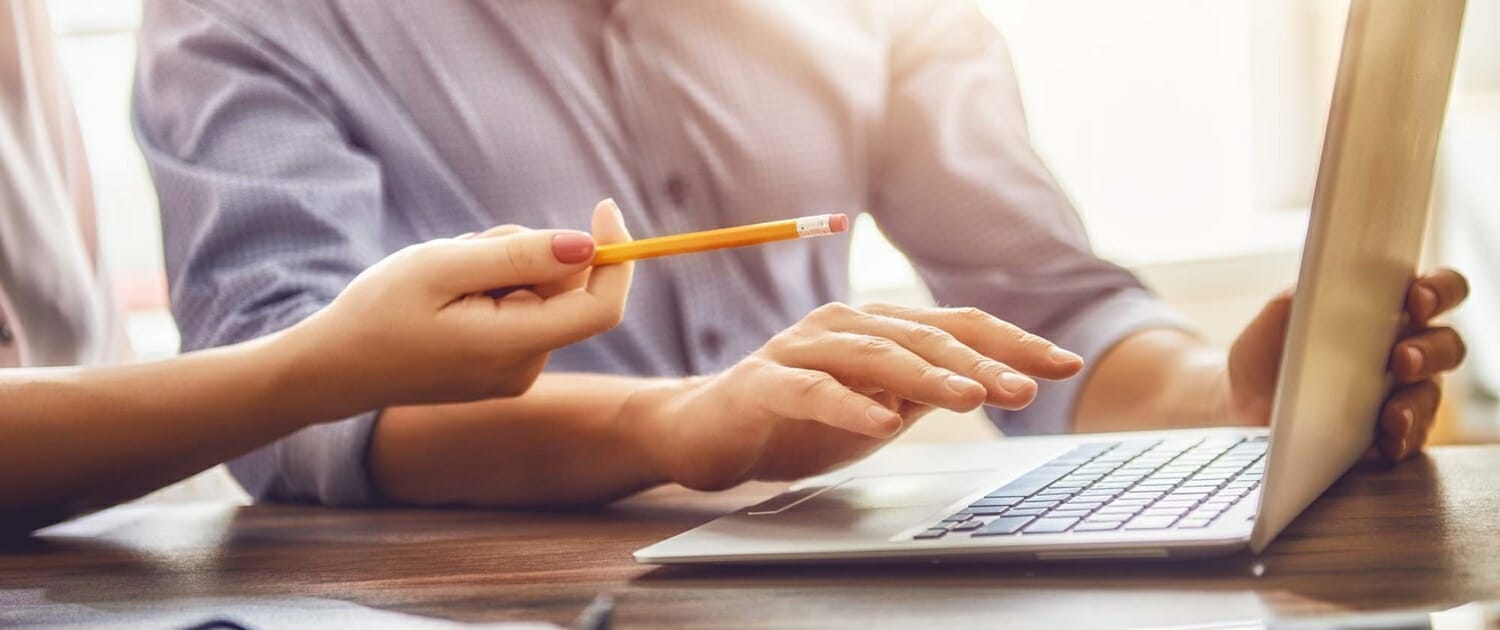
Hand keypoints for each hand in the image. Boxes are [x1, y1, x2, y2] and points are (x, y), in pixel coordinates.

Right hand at [291, 199, 633, 407]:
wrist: (333, 368)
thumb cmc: (378, 311)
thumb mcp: (443, 266)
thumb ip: (518, 255)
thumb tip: (588, 245)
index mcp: (513, 347)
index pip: (601, 307)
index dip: (615, 256)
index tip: (603, 207)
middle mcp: (524, 368)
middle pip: (567, 290)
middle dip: (532, 253)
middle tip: (469, 248)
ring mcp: (514, 372)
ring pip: (541, 295)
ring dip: (506, 269)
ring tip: (447, 276)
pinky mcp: (501, 368)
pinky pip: (520, 311)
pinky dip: (494, 289)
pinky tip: (448, 296)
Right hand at [624, 303, 1084, 489]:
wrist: (708, 430)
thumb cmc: (797, 418)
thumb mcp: (875, 406)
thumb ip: (924, 390)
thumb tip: (993, 382)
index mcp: (877, 328)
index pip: (956, 327)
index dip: (1012, 343)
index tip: (1065, 366)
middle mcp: (843, 326)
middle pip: (924, 337)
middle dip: (982, 362)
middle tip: (1028, 388)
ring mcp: (801, 349)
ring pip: (875, 357)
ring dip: (928, 377)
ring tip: (973, 399)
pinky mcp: (763, 382)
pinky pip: (812, 391)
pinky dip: (849, 405)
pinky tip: (883, 423)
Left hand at [1226, 269, 1468, 461]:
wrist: (1239, 405)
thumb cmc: (1267, 352)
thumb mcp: (1276, 319)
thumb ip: (1299, 298)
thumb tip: (1316, 288)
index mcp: (1387, 309)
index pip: (1435, 291)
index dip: (1438, 291)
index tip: (1417, 298)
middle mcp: (1406, 349)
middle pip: (1447, 345)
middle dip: (1430, 351)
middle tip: (1401, 358)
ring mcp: (1403, 394)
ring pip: (1431, 395)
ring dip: (1415, 403)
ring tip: (1391, 413)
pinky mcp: (1391, 434)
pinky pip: (1411, 439)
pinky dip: (1400, 440)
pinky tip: (1384, 442)